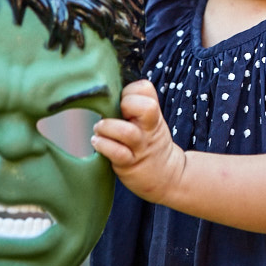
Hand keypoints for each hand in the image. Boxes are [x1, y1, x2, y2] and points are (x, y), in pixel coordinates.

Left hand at [92, 80, 185, 204]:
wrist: (168, 176)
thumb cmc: (150, 144)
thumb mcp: (151, 122)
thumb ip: (136, 107)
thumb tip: (107, 93)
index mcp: (153, 114)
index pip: (145, 89)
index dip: (130, 91)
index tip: (122, 101)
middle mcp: (149, 129)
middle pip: (146, 107)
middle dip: (125, 105)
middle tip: (112, 113)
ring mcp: (141, 147)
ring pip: (127, 132)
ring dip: (107, 127)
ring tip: (99, 129)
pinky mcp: (131, 165)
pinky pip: (117, 153)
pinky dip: (103, 145)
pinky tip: (97, 142)